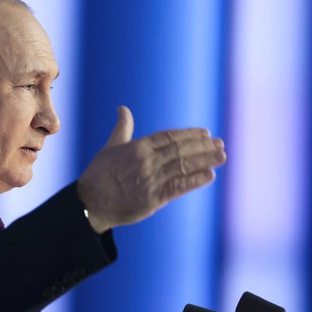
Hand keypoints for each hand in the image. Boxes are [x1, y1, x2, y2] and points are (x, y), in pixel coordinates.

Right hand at [77, 106, 225, 233]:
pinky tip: (209, 175)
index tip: (205, 133)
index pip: (170, 137)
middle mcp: (147, 161)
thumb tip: (122, 108)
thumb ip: (122, 128)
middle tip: (220, 143)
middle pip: (181, 150)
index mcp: (138, 147)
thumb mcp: (110, 147)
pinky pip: (179, 187)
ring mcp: (151, 179)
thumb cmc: (98, 175)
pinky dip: (195, 181)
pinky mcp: (153, 198)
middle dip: (203, 146)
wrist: (90, 203)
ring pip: (183, 166)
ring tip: (222, 156)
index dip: (189, 135)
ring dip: (205, 160)